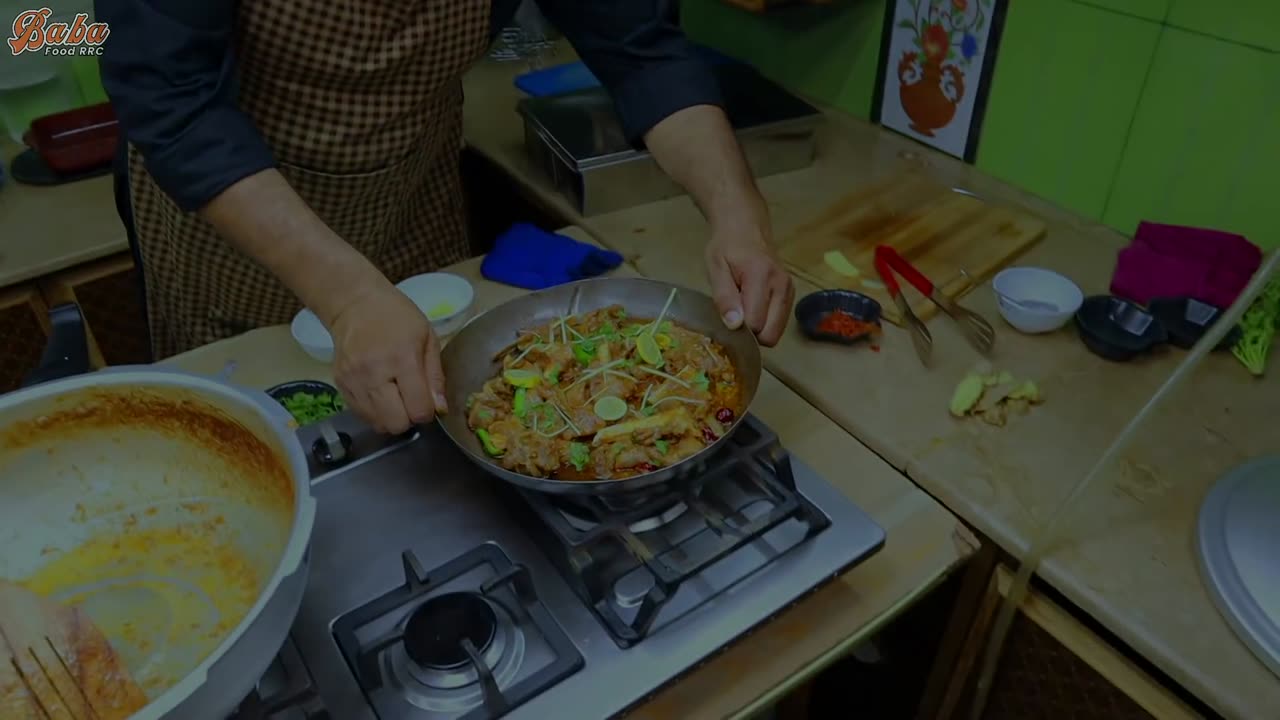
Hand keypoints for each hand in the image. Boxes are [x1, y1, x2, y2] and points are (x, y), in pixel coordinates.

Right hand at [327, 284, 446, 433]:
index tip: (427, 402)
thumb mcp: (427, 337)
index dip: (427, 412)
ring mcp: (353, 381)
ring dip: (391, 417)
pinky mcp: (340, 384)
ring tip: (395, 397)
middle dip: (408, 418)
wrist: (354, 304)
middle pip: (396, 423)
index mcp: (402, 359)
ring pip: (377, 424)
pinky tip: (380, 395)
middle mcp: (375, 373)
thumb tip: (440, 409)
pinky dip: (374, 412)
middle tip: (410, 401)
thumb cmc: (397, 317)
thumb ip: (435, 376)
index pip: (418, 409)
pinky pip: (361, 415)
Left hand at [704, 230, 794, 346]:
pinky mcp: (791, 294)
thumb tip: (734, 325)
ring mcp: (789, 291)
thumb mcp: (716, 268)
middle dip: (751, 334)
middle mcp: (781, 286)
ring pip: (777, 332)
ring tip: (744, 309)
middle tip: (736, 317)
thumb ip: (724, 297)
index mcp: (761, 277)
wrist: (745, 229)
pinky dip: (766, 323)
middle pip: (771, 334)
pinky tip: (754, 307)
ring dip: (759, 329)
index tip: (728, 317)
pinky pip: (779, 323)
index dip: (739, 328)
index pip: (756, 323)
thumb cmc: (727, 248)